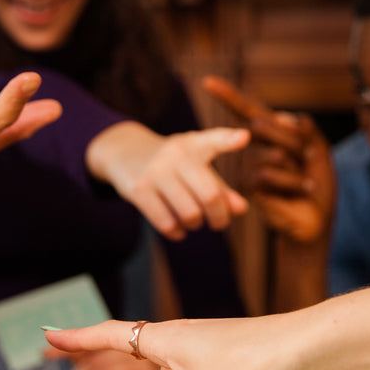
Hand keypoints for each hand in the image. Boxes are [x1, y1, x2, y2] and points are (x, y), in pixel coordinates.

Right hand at [87, 122, 249, 239]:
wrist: (125, 152)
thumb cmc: (173, 164)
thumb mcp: (197, 167)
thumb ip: (221, 188)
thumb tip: (241, 209)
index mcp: (194, 145)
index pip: (213, 141)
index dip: (229, 139)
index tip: (244, 137)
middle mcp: (176, 155)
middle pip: (210, 195)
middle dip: (220, 217)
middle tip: (219, 223)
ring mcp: (155, 171)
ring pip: (190, 214)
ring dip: (196, 224)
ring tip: (192, 219)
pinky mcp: (138, 189)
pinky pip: (167, 223)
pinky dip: (178, 232)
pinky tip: (178, 228)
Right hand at [202, 76, 334, 241]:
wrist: (316, 219)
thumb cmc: (317, 183)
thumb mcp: (319, 151)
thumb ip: (307, 131)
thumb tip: (289, 117)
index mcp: (268, 134)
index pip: (245, 109)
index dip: (227, 95)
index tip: (207, 81)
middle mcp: (253, 148)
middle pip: (261, 125)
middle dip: (295, 142)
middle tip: (309, 161)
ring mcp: (248, 168)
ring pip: (271, 152)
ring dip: (297, 169)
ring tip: (305, 181)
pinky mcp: (249, 188)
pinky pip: (266, 175)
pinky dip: (292, 182)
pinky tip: (299, 193)